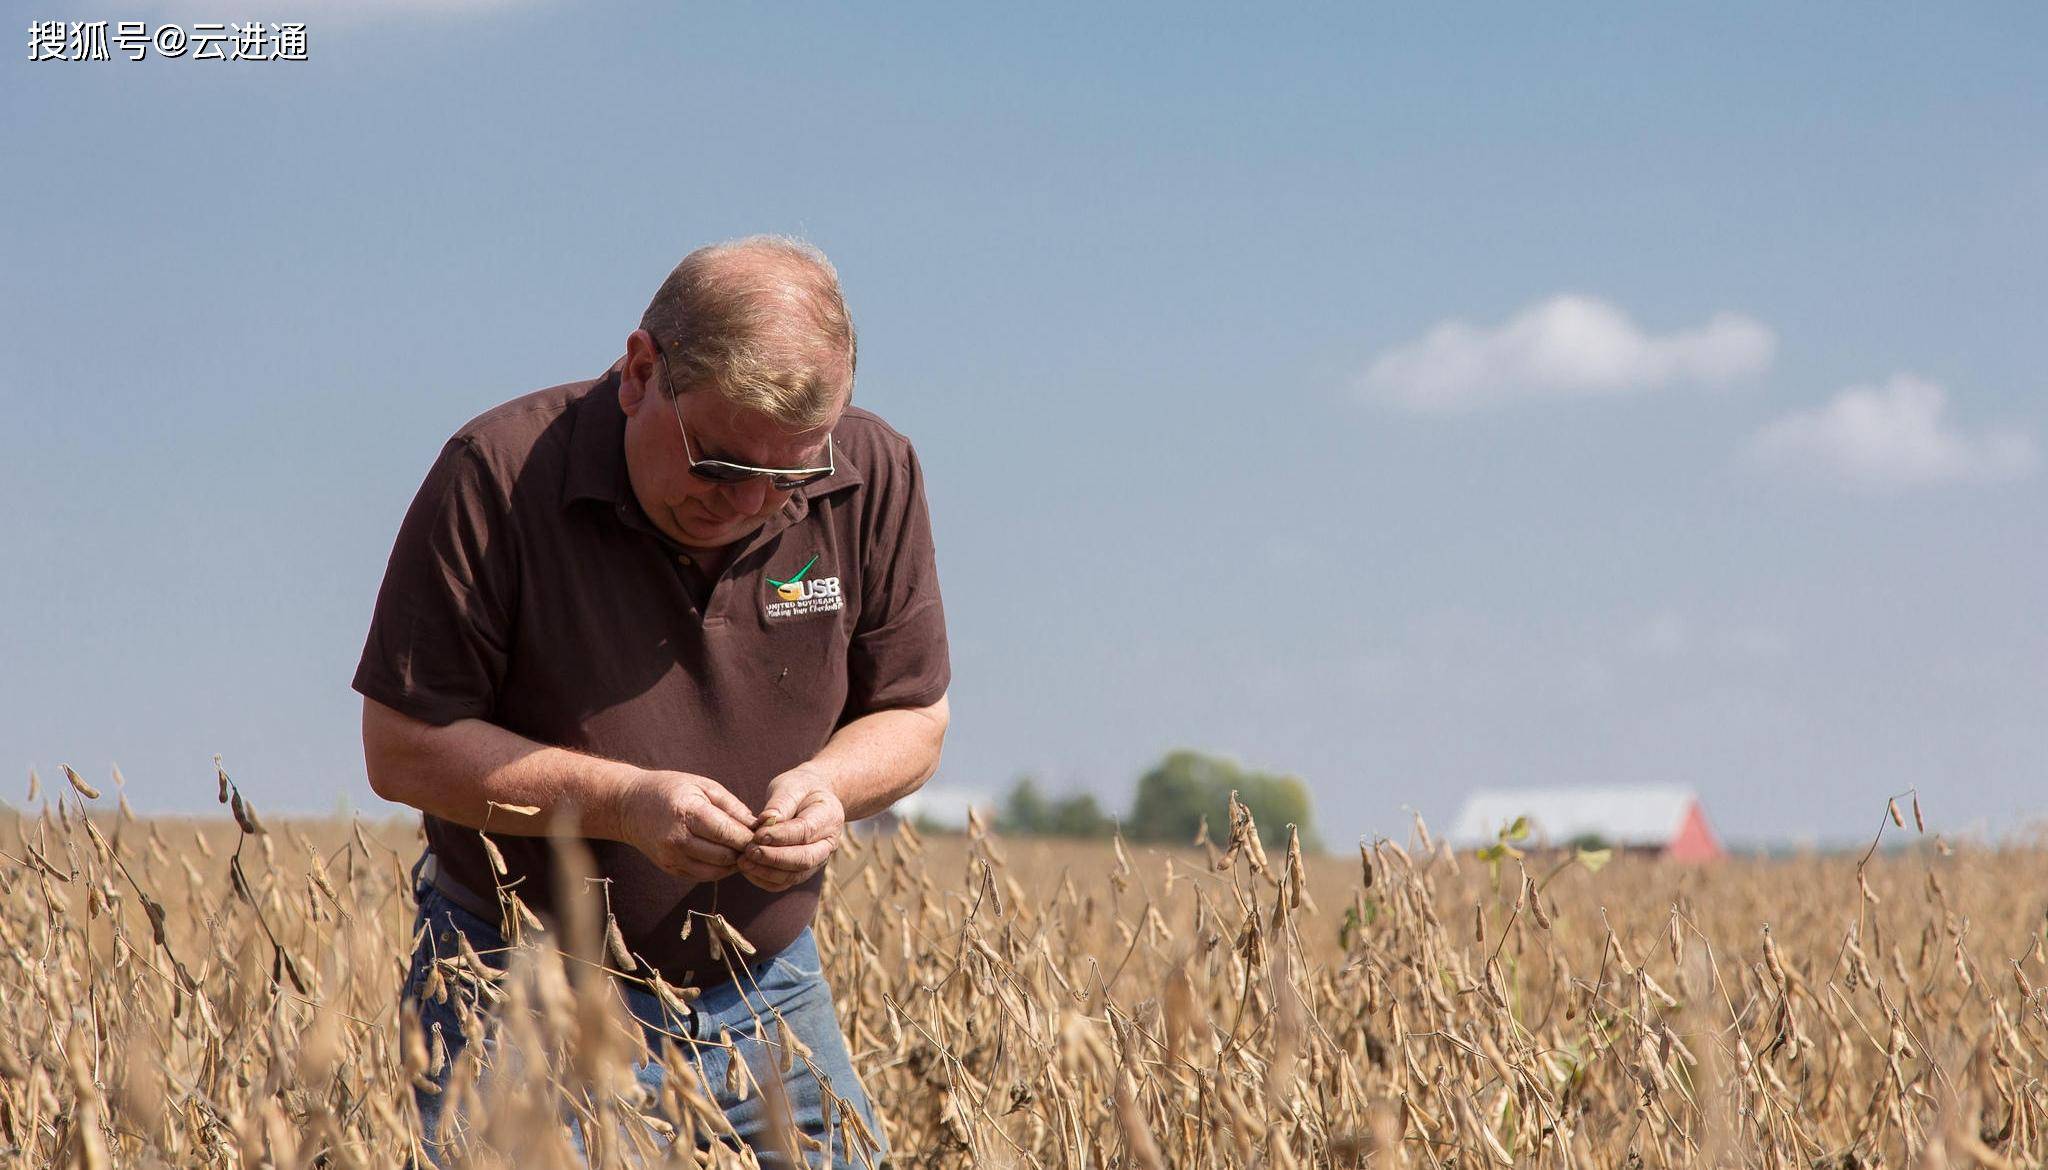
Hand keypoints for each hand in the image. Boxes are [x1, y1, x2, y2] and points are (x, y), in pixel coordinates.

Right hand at [620, 770, 758, 881]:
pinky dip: (719, 869)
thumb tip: (759, 825)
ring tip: (742, 850)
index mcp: (688, 813)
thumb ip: (732, 806)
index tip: (763, 833)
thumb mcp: (703, 786)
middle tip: (756, 844)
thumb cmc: (671, 789)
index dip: (749, 837)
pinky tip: (724, 856)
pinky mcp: (669, 869)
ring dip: (733, 863)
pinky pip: (703, 876)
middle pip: (724, 856)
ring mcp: (671, 857)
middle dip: (744, 852)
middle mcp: (677, 839)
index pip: (728, 834)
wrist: (629, 806)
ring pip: (716, 871)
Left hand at [739, 767, 844, 891]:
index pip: (805, 832)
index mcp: (829, 817)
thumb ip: (781, 803)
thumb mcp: (792, 785)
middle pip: (804, 859)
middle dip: (774, 859)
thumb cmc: (800, 789)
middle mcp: (828, 843)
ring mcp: (818, 860)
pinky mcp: (803, 870)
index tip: (757, 835)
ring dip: (767, 872)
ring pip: (795, 875)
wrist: (812, 797)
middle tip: (748, 852)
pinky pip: (785, 882)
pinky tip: (748, 869)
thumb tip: (766, 821)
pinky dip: (766, 880)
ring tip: (743, 862)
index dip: (781, 836)